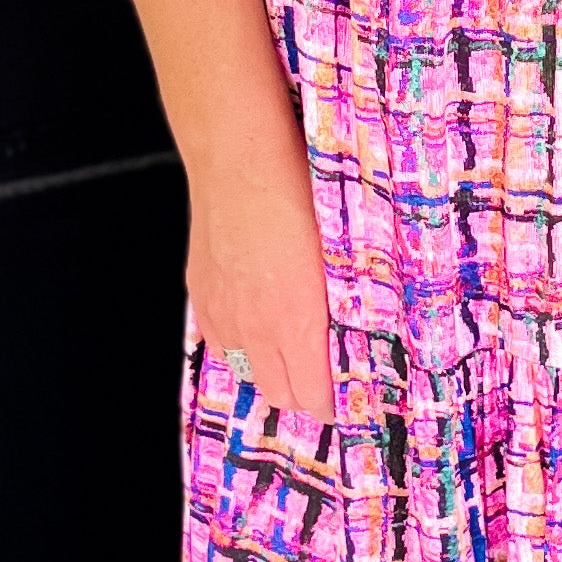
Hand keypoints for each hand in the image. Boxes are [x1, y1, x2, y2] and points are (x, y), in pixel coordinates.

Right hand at [185, 139, 333, 423]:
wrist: (241, 160)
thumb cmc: (300, 196)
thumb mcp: (340, 254)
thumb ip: (346, 304)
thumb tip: (362, 333)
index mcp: (296, 324)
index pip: (313, 397)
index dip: (332, 401)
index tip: (346, 393)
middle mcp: (253, 329)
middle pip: (279, 394)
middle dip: (303, 392)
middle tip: (322, 373)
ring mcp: (221, 314)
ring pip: (245, 369)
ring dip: (269, 365)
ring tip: (288, 343)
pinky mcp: (199, 294)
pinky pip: (218, 339)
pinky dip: (238, 338)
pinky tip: (253, 316)